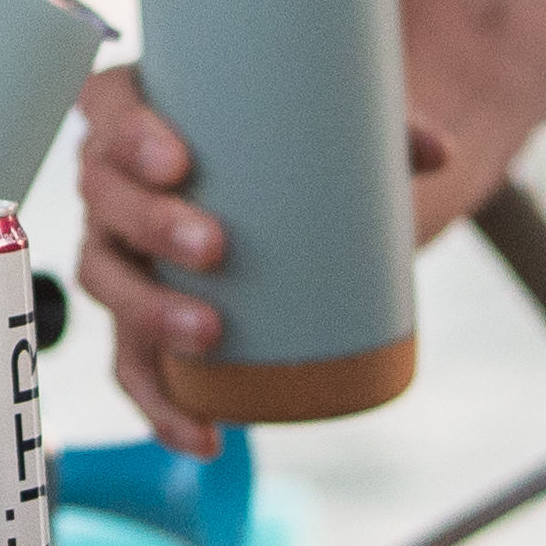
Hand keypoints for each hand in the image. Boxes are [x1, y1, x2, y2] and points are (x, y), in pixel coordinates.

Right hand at [69, 61, 452, 451]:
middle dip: (150, 225)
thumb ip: (382, 128)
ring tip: (208, 333)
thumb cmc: (287, 140)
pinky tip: (203, 435)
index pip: (109, 110)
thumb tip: (441, 152)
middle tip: (214, 247)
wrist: (283, 192)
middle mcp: (113, 181)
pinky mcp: (142, 319)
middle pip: (104, 198)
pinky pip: (132, 364)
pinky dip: (161, 405)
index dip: (129, 136)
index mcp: (137, 112)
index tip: (179, 161)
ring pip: (106, 281)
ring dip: (147, 312)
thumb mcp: (328, 122)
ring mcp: (121, 253)